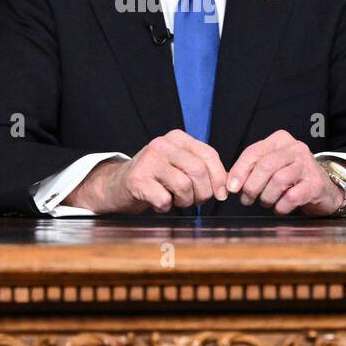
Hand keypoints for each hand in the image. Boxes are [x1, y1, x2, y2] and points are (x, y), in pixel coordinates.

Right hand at [69, 130, 228, 214]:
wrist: (117, 185)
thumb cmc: (155, 178)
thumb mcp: (179, 165)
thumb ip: (202, 169)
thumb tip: (227, 186)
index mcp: (177, 138)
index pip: (209, 155)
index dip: (219, 178)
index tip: (220, 194)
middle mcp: (162, 144)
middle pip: (198, 171)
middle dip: (203, 193)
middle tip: (196, 201)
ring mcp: (148, 161)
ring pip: (184, 185)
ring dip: (185, 201)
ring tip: (176, 200)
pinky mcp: (137, 180)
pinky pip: (164, 199)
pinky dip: (166, 207)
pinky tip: (159, 203)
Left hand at [226, 130, 343, 215]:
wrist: (323, 190)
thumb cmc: (291, 178)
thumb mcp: (271, 167)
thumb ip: (251, 170)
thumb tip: (229, 184)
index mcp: (280, 140)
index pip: (254, 152)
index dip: (239, 171)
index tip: (231, 188)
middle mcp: (295, 148)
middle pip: (265, 166)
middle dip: (251, 186)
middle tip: (246, 199)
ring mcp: (307, 165)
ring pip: (278, 181)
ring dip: (266, 197)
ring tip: (266, 202)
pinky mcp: (315, 184)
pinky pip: (291, 197)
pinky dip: (280, 206)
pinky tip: (279, 207)